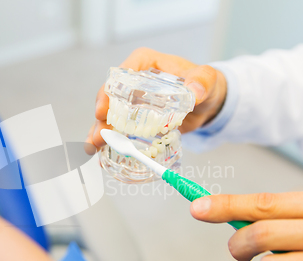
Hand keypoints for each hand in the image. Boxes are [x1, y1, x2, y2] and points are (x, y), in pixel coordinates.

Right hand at [86, 47, 226, 149]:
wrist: (207, 104)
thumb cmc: (204, 84)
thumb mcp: (207, 79)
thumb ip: (202, 81)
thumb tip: (195, 92)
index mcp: (145, 64)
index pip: (120, 75)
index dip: (107, 92)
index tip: (103, 111)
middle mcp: (134, 82)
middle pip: (109, 98)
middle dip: (100, 118)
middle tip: (99, 136)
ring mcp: (132, 102)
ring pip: (110, 116)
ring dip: (101, 132)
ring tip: (94, 148)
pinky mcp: (136, 119)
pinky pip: (119, 129)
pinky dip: (111, 141)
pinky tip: (103, 154)